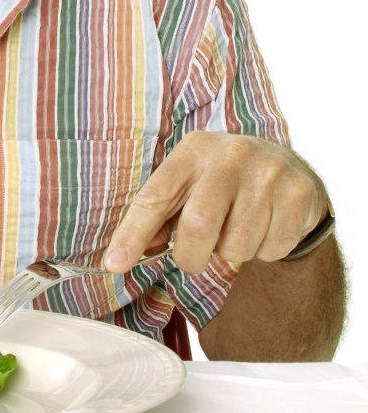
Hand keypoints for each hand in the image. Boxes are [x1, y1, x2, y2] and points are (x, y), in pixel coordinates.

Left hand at [103, 131, 327, 275]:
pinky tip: (265, 227)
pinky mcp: (298, 194)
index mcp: (194, 150)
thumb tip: (122, 255)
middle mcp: (231, 154)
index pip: (156, 196)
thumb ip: (157, 218)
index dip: (133, 233)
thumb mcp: (187, 186)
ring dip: (231, 253)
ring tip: (237, 229)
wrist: (286, 167)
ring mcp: (269, 172)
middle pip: (198, 226)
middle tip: (194, 258)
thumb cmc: (222, 182)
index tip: (115, 263)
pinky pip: (270, 250)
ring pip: (236, 246)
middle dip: (190, 257)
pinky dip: (263, 253)